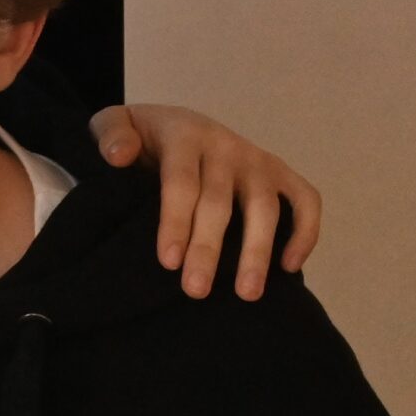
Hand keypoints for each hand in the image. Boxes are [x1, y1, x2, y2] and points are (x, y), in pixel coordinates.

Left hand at [90, 104, 322, 300]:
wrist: (171, 123)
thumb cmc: (140, 137)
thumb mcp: (113, 125)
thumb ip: (110, 133)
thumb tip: (120, 155)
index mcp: (184, 135)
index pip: (181, 182)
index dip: (176, 221)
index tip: (169, 262)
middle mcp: (226, 146)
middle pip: (220, 201)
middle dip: (209, 248)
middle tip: (195, 291)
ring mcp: (256, 160)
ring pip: (265, 206)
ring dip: (258, 250)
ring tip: (247, 293)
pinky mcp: (280, 173)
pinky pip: (305, 199)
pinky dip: (305, 231)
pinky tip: (290, 267)